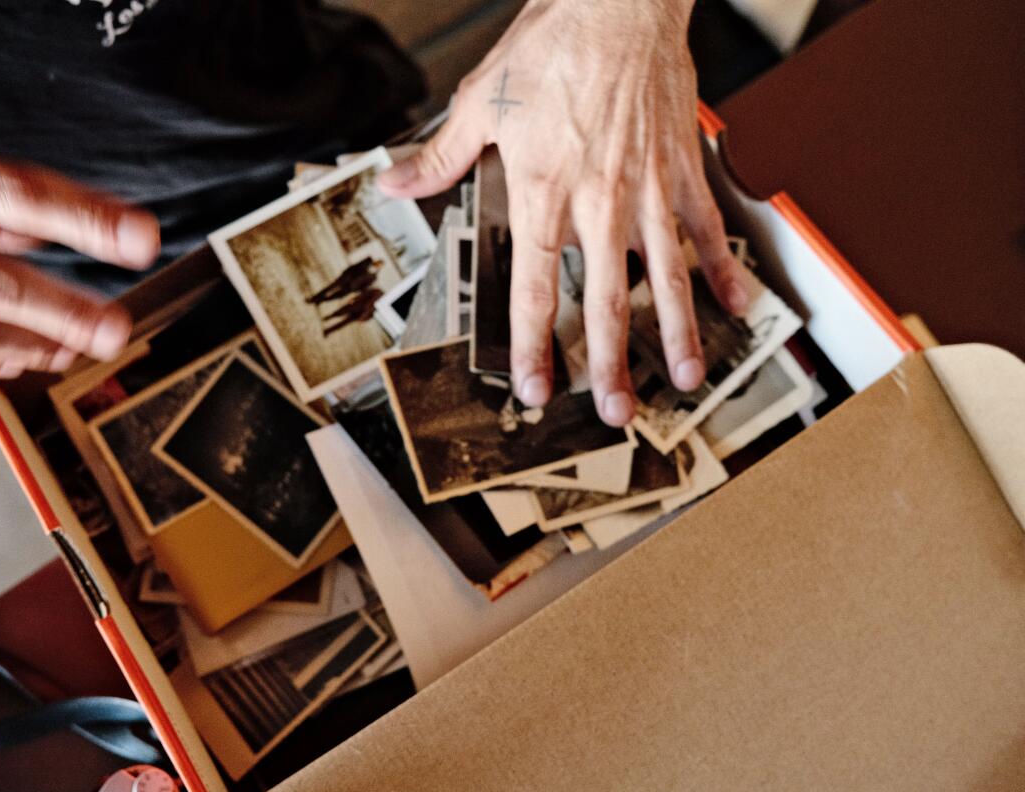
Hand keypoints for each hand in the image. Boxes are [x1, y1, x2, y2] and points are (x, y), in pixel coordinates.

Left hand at [379, 0, 749, 424]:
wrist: (619, 1)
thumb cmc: (554, 45)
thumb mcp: (481, 101)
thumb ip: (441, 156)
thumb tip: (396, 185)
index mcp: (544, 192)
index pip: (536, 289)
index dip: (534, 346)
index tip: (537, 386)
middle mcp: (600, 203)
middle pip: (606, 301)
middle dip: (611, 364)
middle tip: (617, 411)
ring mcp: (649, 191)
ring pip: (665, 277)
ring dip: (676, 334)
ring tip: (685, 378)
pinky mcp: (683, 169)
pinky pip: (708, 228)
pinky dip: (723, 267)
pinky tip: (736, 304)